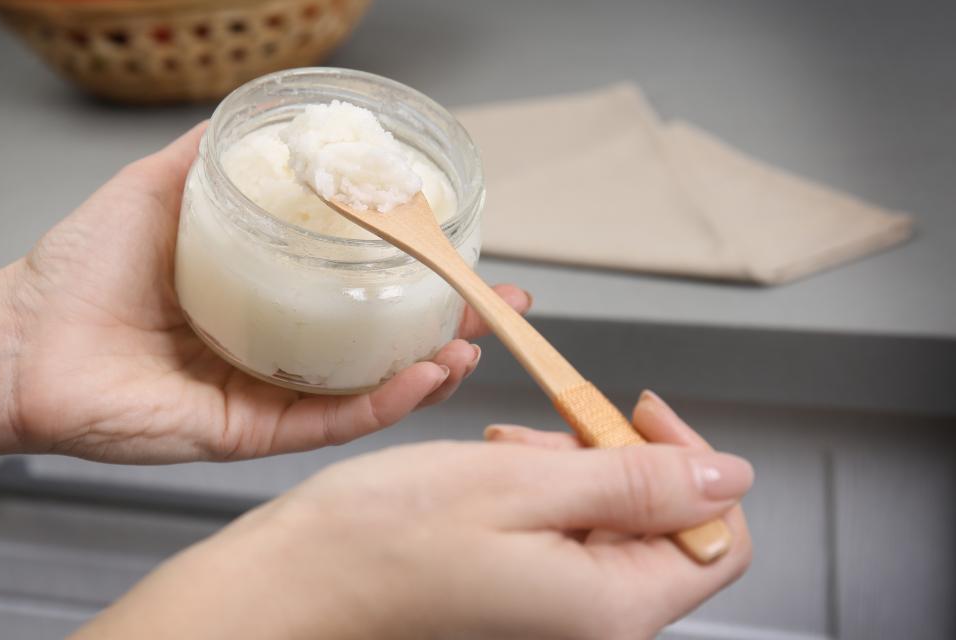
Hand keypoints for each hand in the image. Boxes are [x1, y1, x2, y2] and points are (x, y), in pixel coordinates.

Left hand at [5, 122, 529, 462]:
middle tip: (496, 302)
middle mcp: (273, 348)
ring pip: (366, 389)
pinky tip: (422, 378)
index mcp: (262, 295)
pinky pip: (326, 425)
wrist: (18, 338)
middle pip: (377, 342)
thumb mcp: (158, 188)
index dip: (414, 270)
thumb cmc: (79, 267)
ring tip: (472, 339)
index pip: (355, 286)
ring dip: (430, 367)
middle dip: (446, 325)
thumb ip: (211, 152)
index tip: (464, 247)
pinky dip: (381, 404)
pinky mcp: (247, 435)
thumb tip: (263, 110)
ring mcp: (265, 395)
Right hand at [74, 392, 752, 639]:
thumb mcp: (521, 483)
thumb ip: (635, 480)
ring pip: (616, 521)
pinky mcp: (527, 591)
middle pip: (667, 526)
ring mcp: (559, 609)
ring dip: (579, 467)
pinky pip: (571, 532)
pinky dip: (547, 488)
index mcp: (611, 606)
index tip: (637, 410)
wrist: (301, 578)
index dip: (693, 462)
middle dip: (622, 459)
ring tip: (514, 448)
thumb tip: (729, 475)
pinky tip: (501, 469)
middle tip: (557, 425)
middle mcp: (595, 620)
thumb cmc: (386, 535)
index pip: (718, 536)